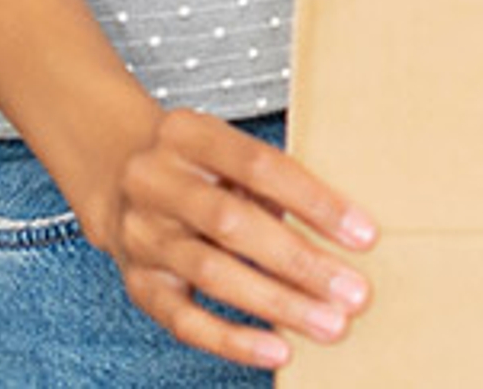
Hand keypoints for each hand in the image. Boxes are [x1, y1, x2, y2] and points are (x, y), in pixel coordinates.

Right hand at [79, 105, 377, 369]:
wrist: (118, 175)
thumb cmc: (199, 164)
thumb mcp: (231, 150)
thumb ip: (275, 181)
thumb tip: (346, 232)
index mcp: (187, 134)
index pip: (258, 165)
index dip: (314, 202)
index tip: (363, 235)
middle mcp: (155, 182)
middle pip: (231, 223)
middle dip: (299, 261)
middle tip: (353, 293)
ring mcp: (142, 234)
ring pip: (211, 273)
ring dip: (277, 303)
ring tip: (328, 324)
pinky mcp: (138, 282)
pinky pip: (183, 319)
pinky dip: (231, 338)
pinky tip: (275, 349)